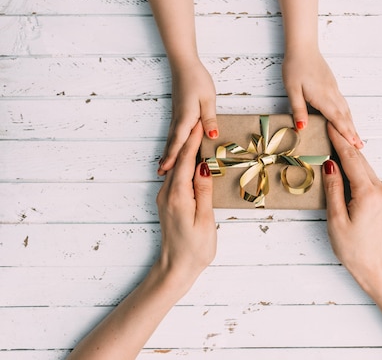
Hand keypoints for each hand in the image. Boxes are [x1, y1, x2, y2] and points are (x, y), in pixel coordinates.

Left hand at [156, 120, 216, 285]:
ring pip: (176, 168)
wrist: (175, 269)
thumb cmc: (195, 249)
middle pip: (178, 161)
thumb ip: (204, 191)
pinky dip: (183, 165)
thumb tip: (203, 166)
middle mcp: (167, 194)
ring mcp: (165, 198)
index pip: (185, 161)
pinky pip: (175, 178)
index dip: (193, 141)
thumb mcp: (205, 220)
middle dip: (189, 141)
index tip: (201, 124)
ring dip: (186, 152)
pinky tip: (192, 161)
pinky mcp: (167, 203)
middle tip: (200, 123)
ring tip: (198, 136)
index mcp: (178, 196)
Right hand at [159, 60, 217, 175]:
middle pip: (172, 143)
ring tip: (162, 166)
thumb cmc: (198, 80)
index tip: (167, 170)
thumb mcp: (208, 99)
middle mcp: (178, 120)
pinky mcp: (177, 114)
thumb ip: (209, 119)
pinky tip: (170, 148)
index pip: (180, 142)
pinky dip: (170, 143)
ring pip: (171, 138)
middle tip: (160, 174)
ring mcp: (176, 117)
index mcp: (186, 118)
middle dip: (167, 159)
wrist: (184, 65)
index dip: (173, 157)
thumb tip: (212, 136)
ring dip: (167, 152)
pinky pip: (173, 132)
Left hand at [282, 49, 362, 148]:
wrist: (303, 48)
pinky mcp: (332, 85)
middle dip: (353, 132)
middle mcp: (332, 94)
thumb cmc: (295, 67)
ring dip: (352, 124)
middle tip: (361, 146)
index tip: (353, 144)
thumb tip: (302, 127)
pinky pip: (343, 103)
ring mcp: (334, 89)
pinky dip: (348, 114)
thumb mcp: (292, 89)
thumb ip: (298, 109)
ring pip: (346, 110)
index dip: (345, 133)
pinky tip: (347, 118)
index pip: (337, 119)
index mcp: (322, 97)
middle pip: (345, 116)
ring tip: (356, 136)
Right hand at [322, 122, 381, 283]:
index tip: (328, 126)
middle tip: (329, 126)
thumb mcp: (336, 219)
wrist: (374, 266)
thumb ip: (333, 189)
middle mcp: (379, 189)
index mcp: (367, 193)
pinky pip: (366, 175)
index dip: (338, 140)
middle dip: (343, 141)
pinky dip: (354, 165)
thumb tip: (329, 164)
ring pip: (363, 166)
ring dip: (349, 152)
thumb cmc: (352, 248)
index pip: (350, 159)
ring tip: (334, 138)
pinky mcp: (381, 198)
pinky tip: (344, 160)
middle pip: (358, 159)